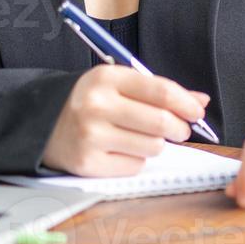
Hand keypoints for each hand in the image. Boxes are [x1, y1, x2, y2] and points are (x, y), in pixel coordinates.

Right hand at [42, 64, 208, 175]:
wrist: (44, 123)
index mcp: (106, 77)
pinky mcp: (89, 164)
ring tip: (142, 136)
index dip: (186, 103)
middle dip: (180, 128)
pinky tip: (120, 149)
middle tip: (181, 129)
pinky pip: (135, 166)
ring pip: (153, 147)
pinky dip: (136, 159)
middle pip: (160, 122)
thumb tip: (201, 100)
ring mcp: (91, 136)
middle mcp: (97, 105)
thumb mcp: (118, 84)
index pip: (160, 91)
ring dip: (157, 144)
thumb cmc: (90, 100)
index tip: (197, 110)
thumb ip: (158, 90)